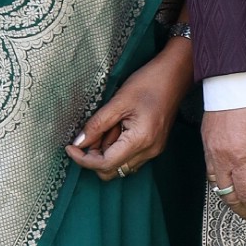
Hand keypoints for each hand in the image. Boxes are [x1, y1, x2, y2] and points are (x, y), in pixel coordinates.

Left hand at [67, 42, 192, 179]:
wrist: (175, 75)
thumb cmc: (149, 83)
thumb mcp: (118, 101)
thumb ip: (97, 124)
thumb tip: (79, 142)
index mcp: (140, 140)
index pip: (105, 164)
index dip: (83, 159)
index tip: (70, 147)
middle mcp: (149, 151)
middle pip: (112, 170)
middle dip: (95, 156)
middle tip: (91, 133)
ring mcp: (154, 150)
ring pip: (120, 165)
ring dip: (107, 151)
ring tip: (109, 125)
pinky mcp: (154, 145)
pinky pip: (130, 157)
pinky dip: (118, 148)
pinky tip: (118, 127)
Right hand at [202, 101, 245, 229]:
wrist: (237, 75)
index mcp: (238, 158)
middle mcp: (219, 158)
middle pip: (230, 196)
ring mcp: (210, 150)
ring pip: (217, 187)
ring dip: (232, 200)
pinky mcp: (206, 141)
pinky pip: (210, 172)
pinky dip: (221, 185)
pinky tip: (231, 186)